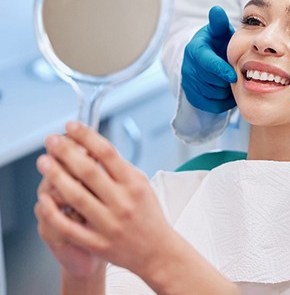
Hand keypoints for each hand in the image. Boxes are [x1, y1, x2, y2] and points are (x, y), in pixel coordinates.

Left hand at [35, 122, 179, 280]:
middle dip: (67, 152)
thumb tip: (95, 148)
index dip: (87, 136)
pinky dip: (54, 212)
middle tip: (52, 141)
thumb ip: (121, 169)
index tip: (72, 126)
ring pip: (76, 196)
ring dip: (57, 176)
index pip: (108, 153)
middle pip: (89, 171)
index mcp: (134, 185)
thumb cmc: (148, 216)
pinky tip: (44, 198)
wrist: (157, 251)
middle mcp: (122, 202)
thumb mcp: (142, 185)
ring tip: (44, 162)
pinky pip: (70, 226)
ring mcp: (109, 223)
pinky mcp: (97, 242)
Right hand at [181, 6, 236, 112]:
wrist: (207, 60)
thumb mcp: (219, 32)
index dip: (220, 70)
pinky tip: (227, 91)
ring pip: (213, 94)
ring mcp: (189, 83)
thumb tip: (216, 10)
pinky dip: (223, 101)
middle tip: (237, 76)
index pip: (206, 63)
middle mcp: (188, 67)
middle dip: (226, 80)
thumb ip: (219, 23)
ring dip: (226, 91)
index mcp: (195, 50)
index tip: (233, 76)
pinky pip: (211, 105)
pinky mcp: (192, 97)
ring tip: (232, 82)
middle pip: (211, 81)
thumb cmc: (217, 44)